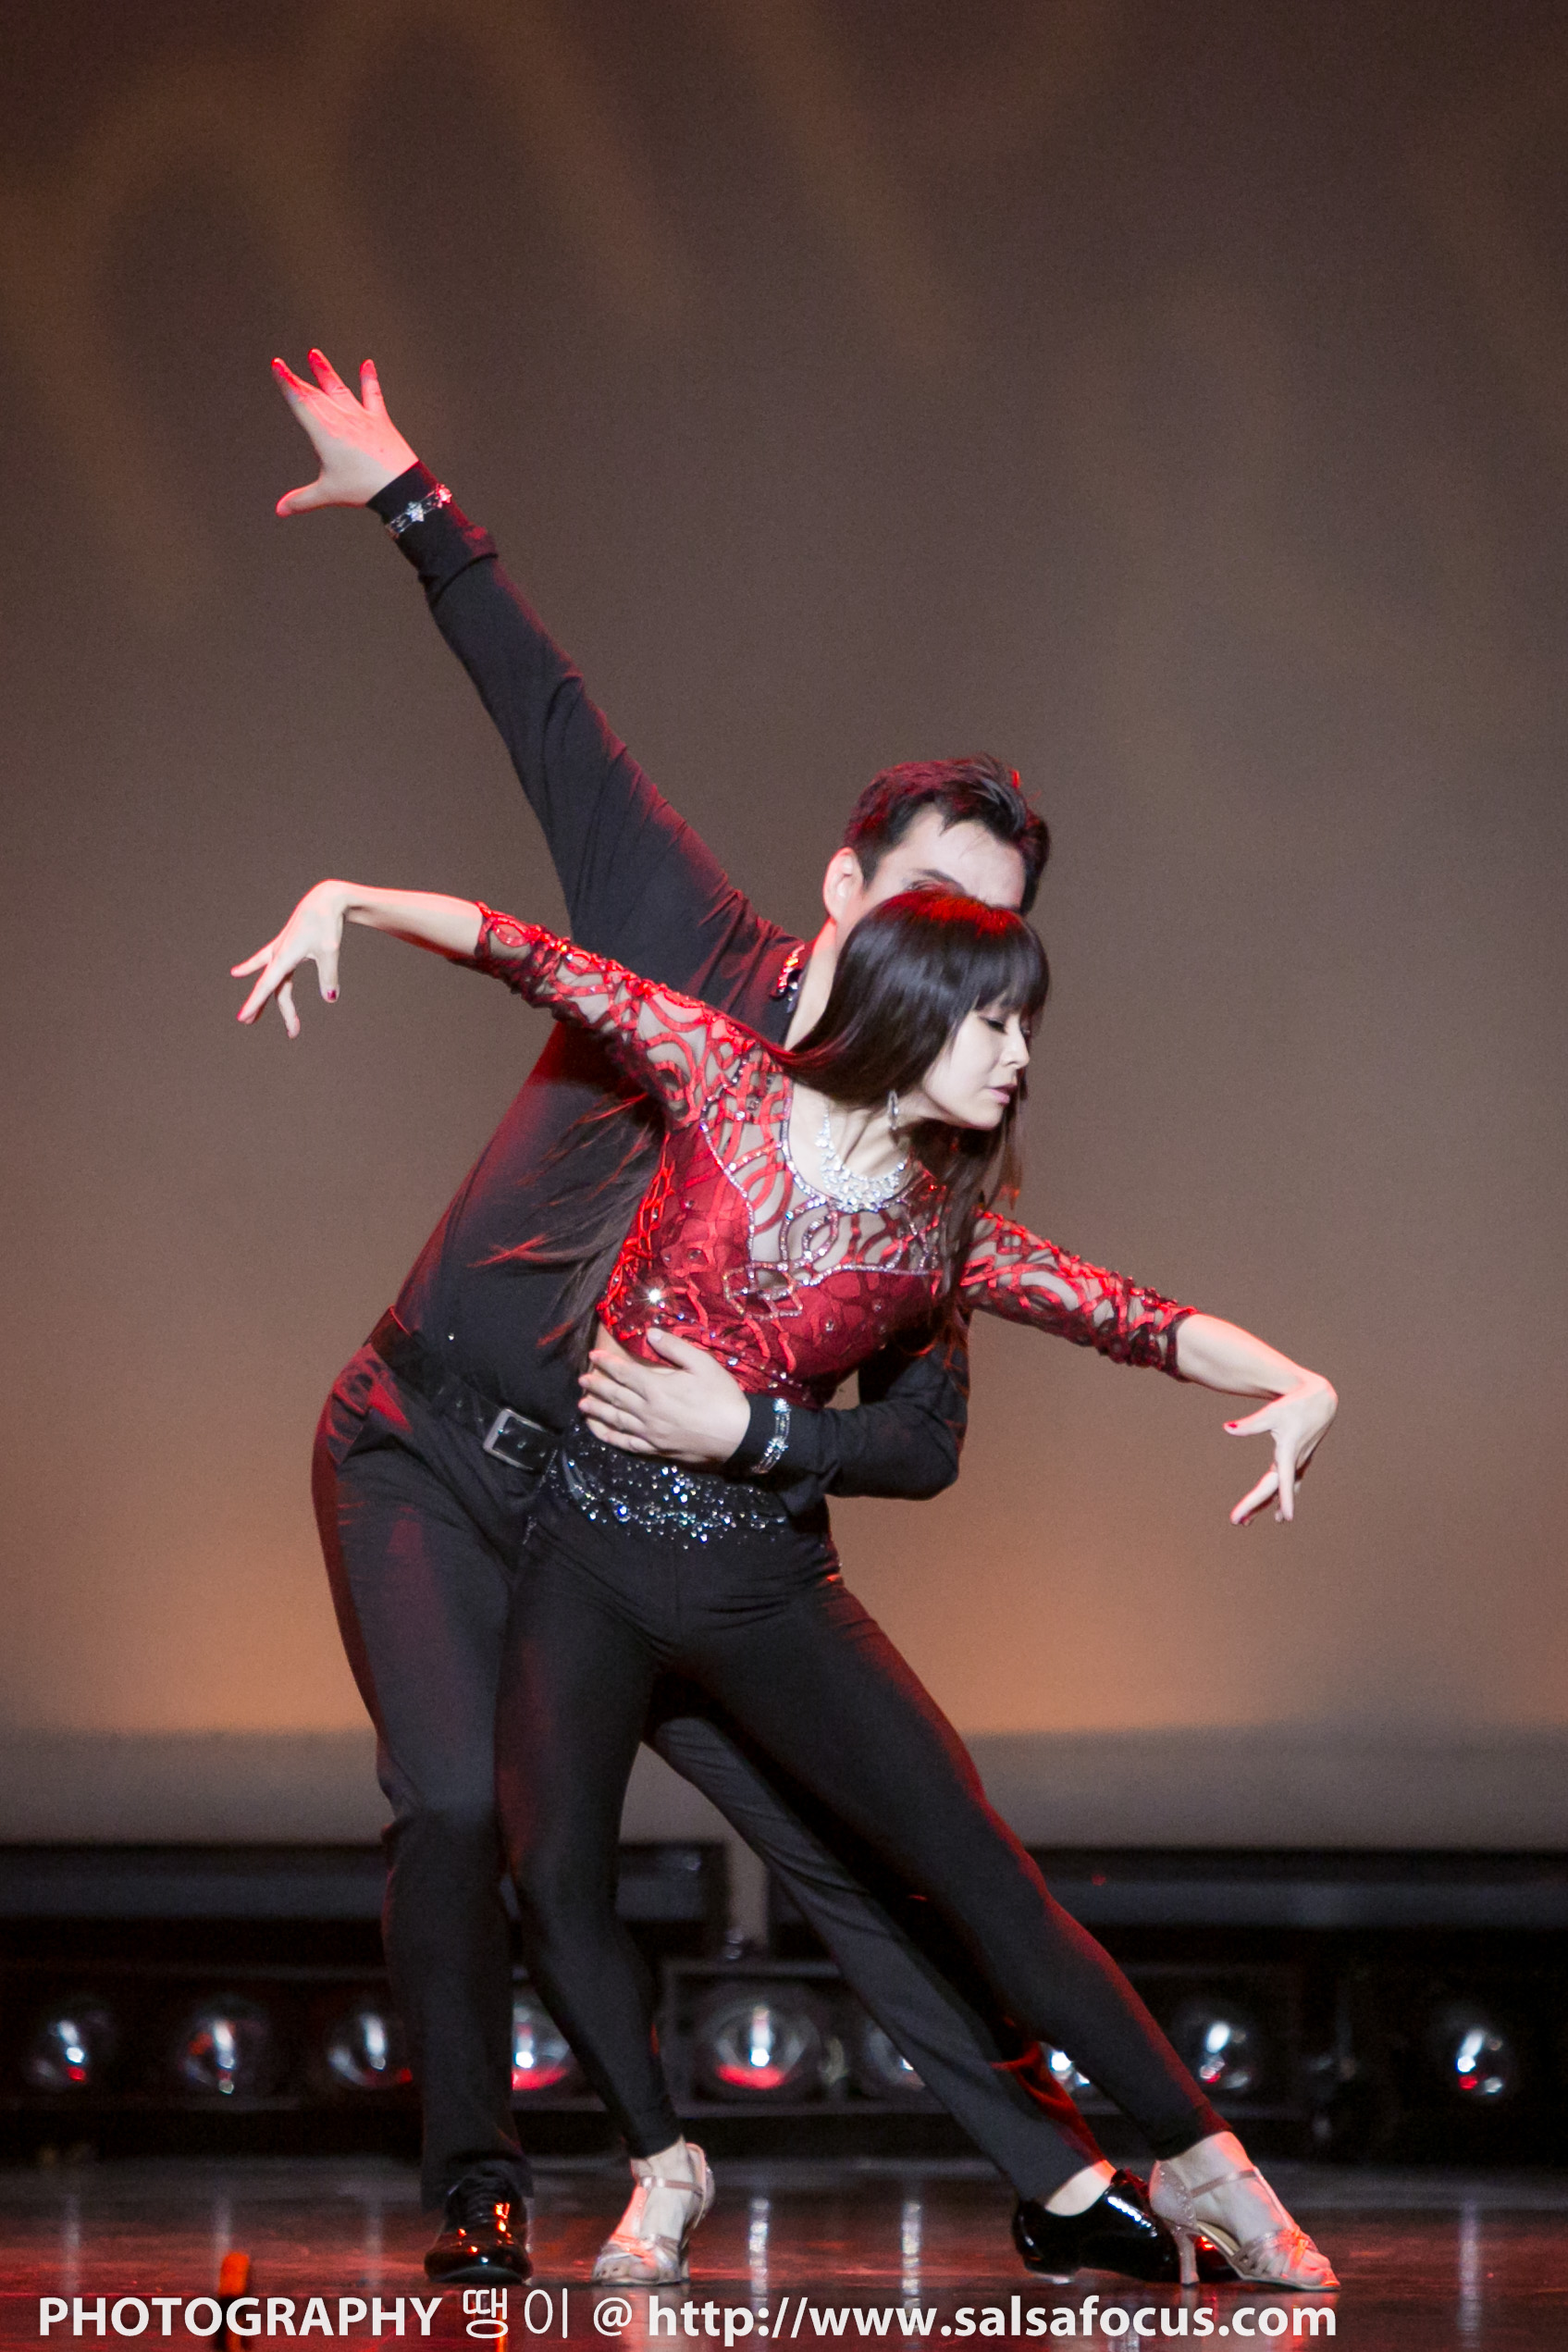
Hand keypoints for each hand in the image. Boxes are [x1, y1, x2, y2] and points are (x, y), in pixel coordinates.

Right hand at [231, 881, 347, 1038]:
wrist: (325, 899)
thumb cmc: (327, 923)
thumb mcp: (330, 951)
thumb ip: (328, 976)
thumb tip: (330, 999)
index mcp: (285, 956)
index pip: (267, 986)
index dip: (255, 1002)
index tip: (242, 1018)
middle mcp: (278, 954)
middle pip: (275, 989)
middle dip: (280, 1011)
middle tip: (293, 1033)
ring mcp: (280, 949)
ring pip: (271, 980)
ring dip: (266, 1000)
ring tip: (252, 1019)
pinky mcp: (285, 946)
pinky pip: (266, 962)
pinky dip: (253, 968)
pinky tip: (237, 973)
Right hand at [272, 350, 416, 513]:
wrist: (398, 485)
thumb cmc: (362, 488)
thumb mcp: (327, 493)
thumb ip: (301, 500)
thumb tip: (280, 511)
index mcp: (324, 432)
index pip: (300, 402)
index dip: (286, 383)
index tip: (277, 365)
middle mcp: (341, 418)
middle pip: (315, 394)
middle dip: (299, 379)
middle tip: (285, 365)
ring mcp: (361, 416)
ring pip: (339, 388)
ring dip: (325, 371)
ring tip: (315, 354)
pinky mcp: (379, 419)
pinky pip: (373, 395)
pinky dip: (369, 379)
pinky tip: (368, 364)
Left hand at [579, 1329, 751, 1463]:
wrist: (737, 1435)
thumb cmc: (722, 1396)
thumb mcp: (702, 1364)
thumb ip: (674, 1348)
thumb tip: (650, 1333)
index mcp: (657, 1388)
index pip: (624, 1373)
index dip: (606, 1364)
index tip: (592, 1357)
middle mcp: (648, 1411)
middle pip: (615, 1397)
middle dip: (597, 1387)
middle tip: (582, 1381)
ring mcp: (650, 1432)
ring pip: (616, 1420)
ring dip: (597, 1412)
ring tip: (582, 1405)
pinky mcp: (657, 1448)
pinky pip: (628, 1443)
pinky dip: (612, 1438)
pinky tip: (602, 1433)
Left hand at [1225, 1374, 1335, 1525]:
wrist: (1320, 1400)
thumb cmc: (1295, 1404)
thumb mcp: (1271, 1414)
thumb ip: (1250, 1424)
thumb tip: (1227, 1428)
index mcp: (1289, 1452)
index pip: (1285, 1481)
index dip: (1286, 1500)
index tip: (1287, 1519)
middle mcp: (1295, 1462)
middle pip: (1273, 1489)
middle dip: (1255, 1505)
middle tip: (1237, 1522)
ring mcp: (1298, 1463)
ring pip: (1279, 1490)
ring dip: (1263, 1505)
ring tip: (1245, 1522)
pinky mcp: (1298, 1461)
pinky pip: (1286, 1484)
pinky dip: (1277, 1497)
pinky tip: (1274, 1509)